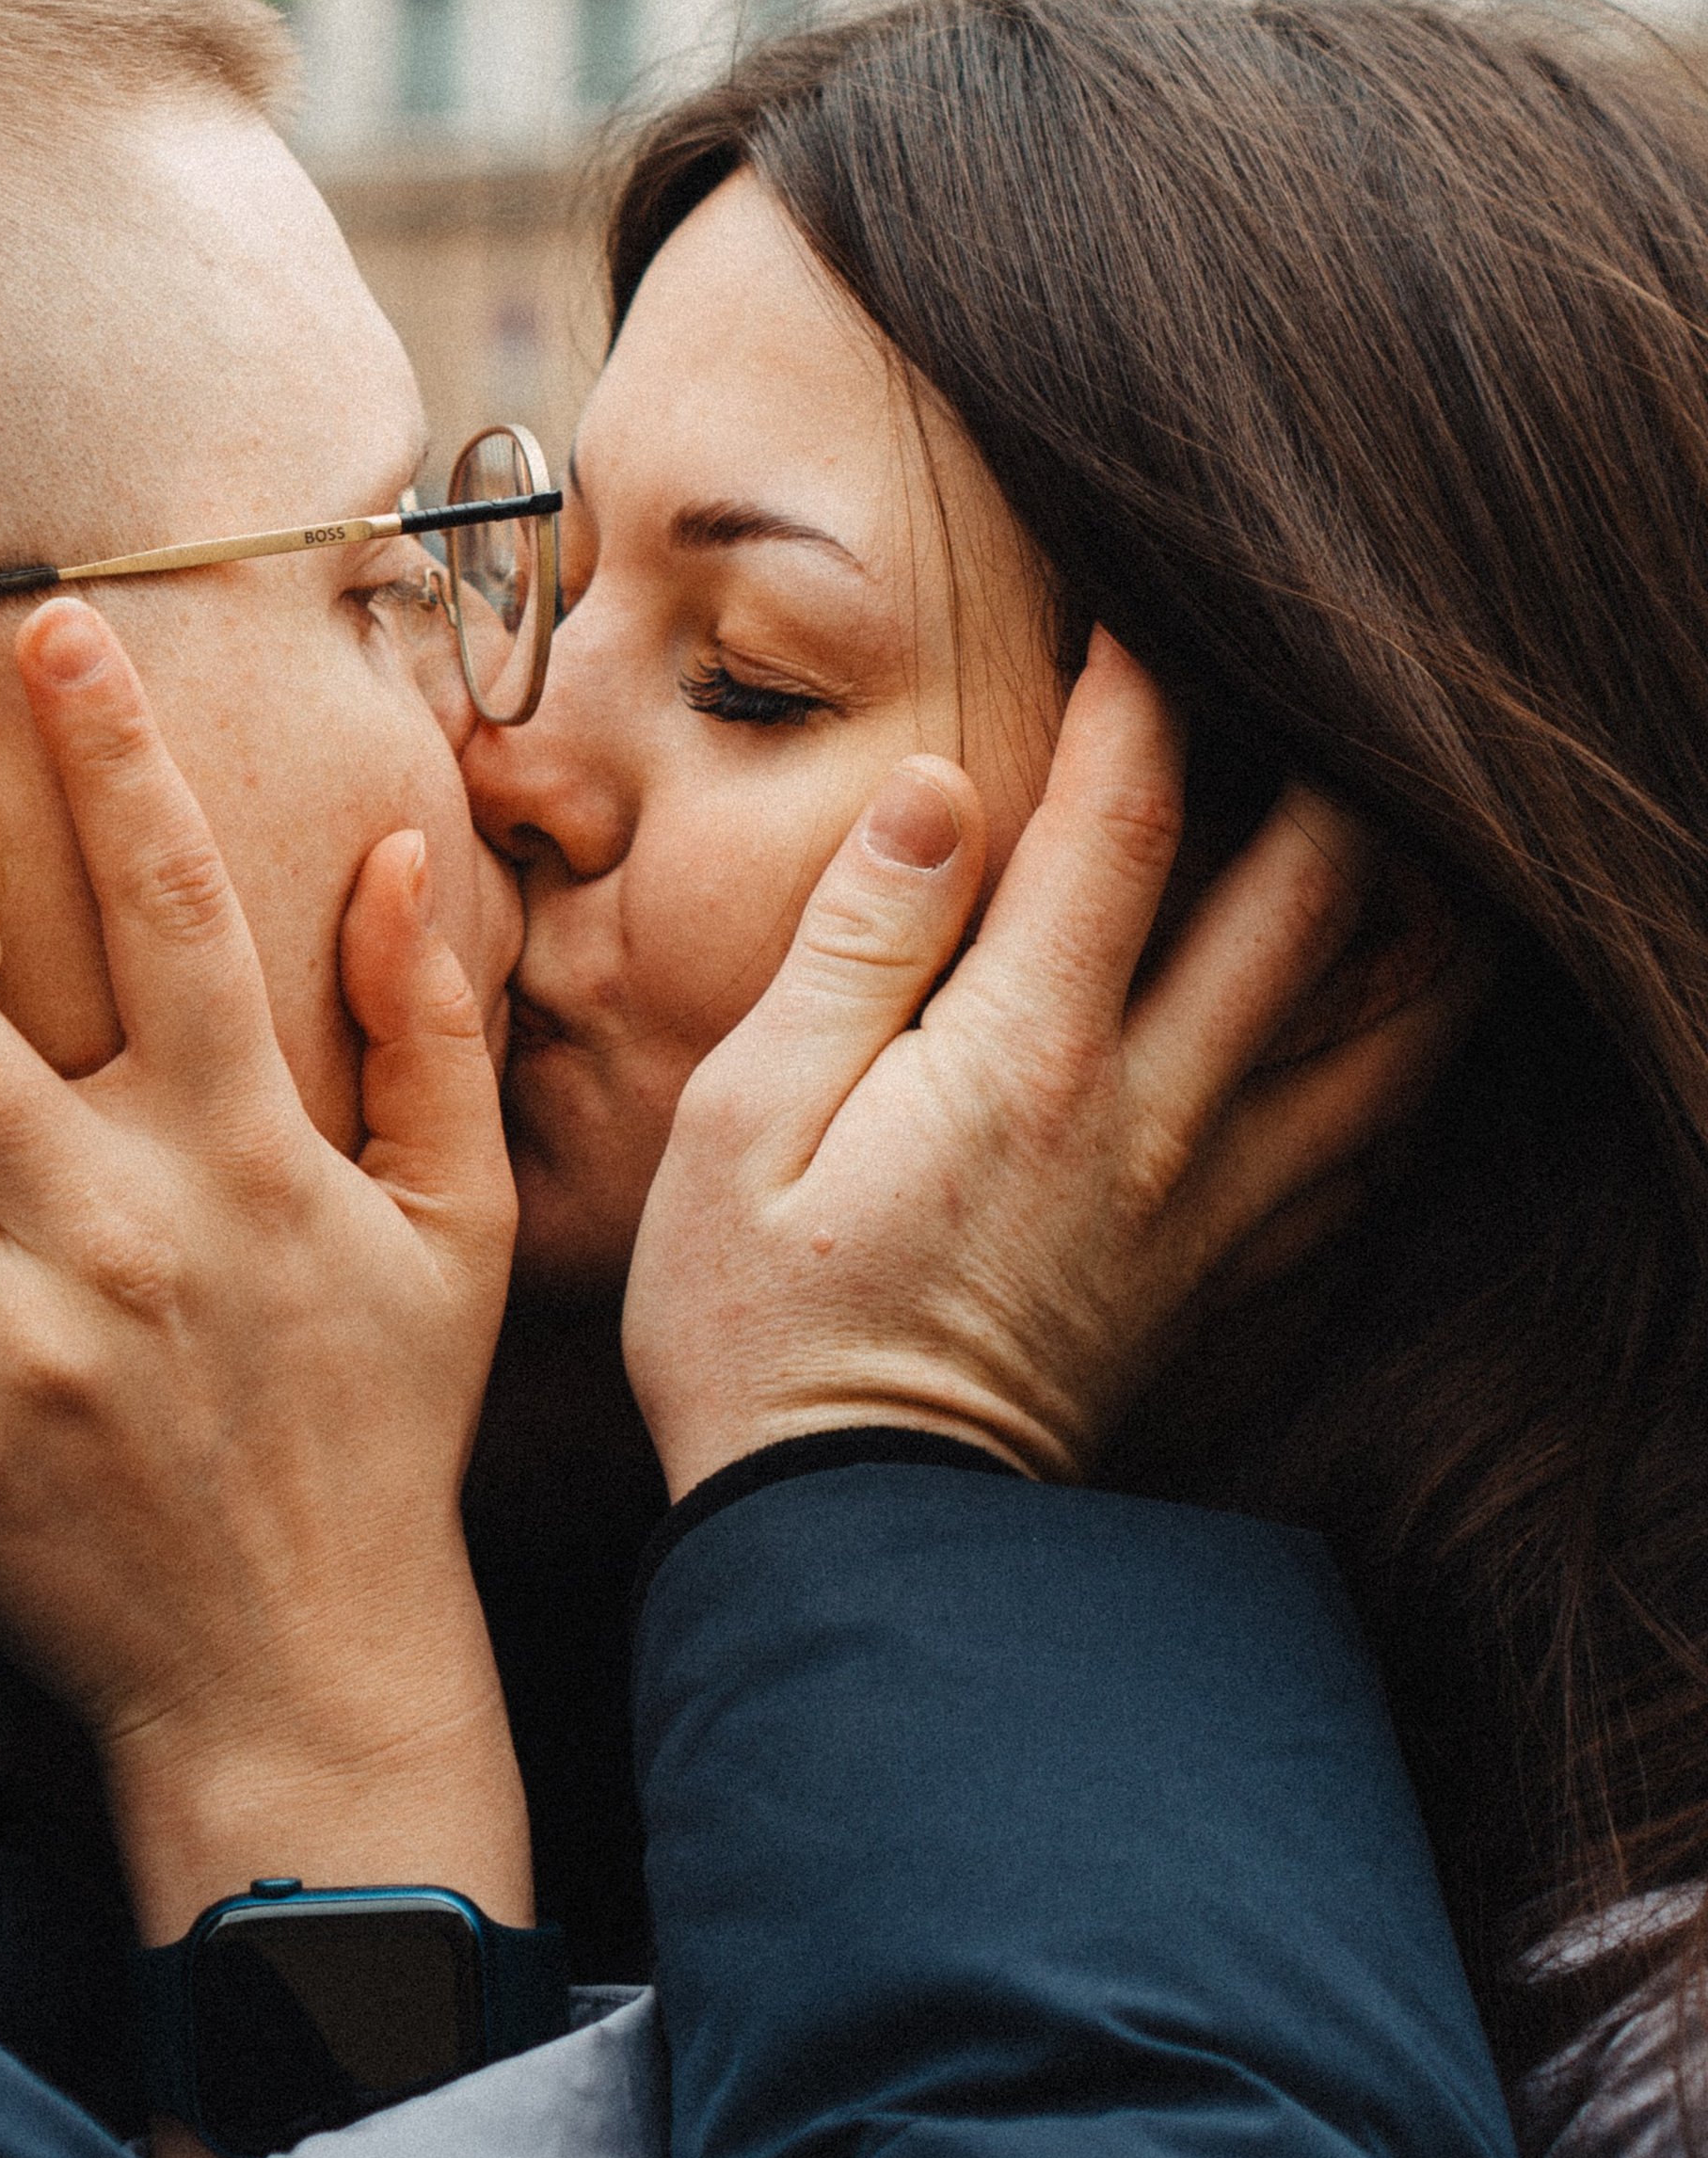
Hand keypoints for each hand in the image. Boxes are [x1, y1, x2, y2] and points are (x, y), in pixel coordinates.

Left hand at [0, 597, 527, 1949]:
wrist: (301, 1680)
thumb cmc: (381, 1433)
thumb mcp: (455, 1228)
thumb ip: (429, 1034)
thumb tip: (399, 857)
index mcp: (251, 1157)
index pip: (180, 915)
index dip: (118, 763)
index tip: (50, 630)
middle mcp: (119, 1227)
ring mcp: (11, 1335)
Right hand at [625, 632, 1480, 1493]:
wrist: (854, 1546)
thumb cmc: (759, 1322)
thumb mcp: (739, 1121)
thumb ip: (854, 947)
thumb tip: (946, 794)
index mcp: (1024, 1057)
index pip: (1127, 821)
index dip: (1144, 691)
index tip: (1134, 610)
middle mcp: (1155, 1116)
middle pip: (1316, 899)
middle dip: (1329, 765)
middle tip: (1311, 686)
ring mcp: (1215, 1206)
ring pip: (1391, 1026)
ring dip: (1418, 908)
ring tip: (1411, 821)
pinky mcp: (1234, 1281)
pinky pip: (1375, 1152)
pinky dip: (1409, 1064)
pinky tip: (1399, 1021)